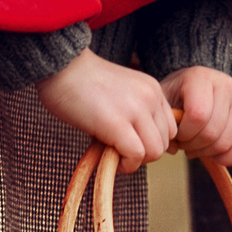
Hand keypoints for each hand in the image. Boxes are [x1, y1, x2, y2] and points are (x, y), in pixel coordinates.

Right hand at [36, 49, 176, 171]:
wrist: (61, 66)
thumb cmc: (82, 82)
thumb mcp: (122, 94)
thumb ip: (134, 114)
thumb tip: (137, 148)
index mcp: (153, 89)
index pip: (170, 129)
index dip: (151, 142)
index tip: (130, 144)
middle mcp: (151, 98)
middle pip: (164, 143)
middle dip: (144, 154)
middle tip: (120, 152)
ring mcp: (135, 110)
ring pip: (154, 152)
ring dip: (136, 161)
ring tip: (115, 155)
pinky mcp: (117, 123)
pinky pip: (136, 155)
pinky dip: (126, 165)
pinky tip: (111, 160)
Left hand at [163, 65, 231, 166]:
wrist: (191, 87)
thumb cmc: (174, 97)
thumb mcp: (162, 101)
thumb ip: (163, 122)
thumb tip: (172, 147)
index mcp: (201, 77)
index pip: (198, 115)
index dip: (184, 133)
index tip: (175, 133)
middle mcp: (225, 85)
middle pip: (212, 131)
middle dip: (193, 145)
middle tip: (183, 143)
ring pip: (226, 142)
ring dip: (206, 152)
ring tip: (195, 145)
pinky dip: (227, 158)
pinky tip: (213, 155)